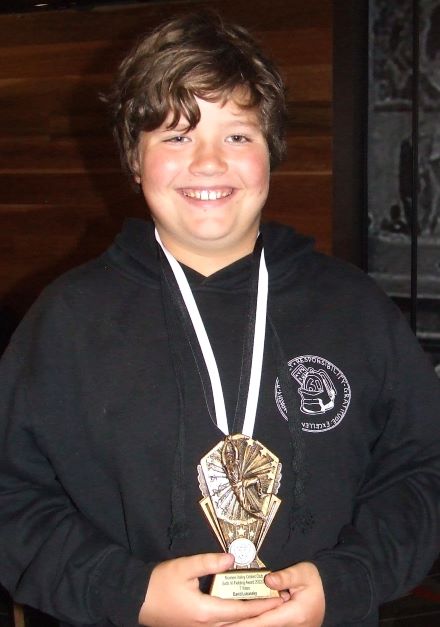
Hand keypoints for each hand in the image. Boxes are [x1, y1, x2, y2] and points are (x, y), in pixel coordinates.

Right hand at [138, 552, 282, 626]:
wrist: (137, 599)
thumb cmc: (160, 583)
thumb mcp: (184, 567)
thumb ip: (209, 562)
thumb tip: (232, 559)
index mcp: (206, 612)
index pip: (241, 611)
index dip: (261, 606)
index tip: (278, 599)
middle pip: (240, 624)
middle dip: (260, 615)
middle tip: (279, 604)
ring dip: (248, 619)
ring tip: (265, 608)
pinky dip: (235, 622)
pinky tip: (241, 613)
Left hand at [227, 562, 324, 626]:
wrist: (331, 596)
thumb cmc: (316, 582)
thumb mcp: (304, 573)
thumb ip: (286, 576)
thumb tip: (268, 580)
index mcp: (291, 614)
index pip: (261, 620)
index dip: (242, 622)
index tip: (225, 621)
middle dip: (238, 625)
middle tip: (218, 622)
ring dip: (243, 624)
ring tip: (222, 621)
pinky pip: (265, 626)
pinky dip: (251, 622)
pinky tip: (237, 620)